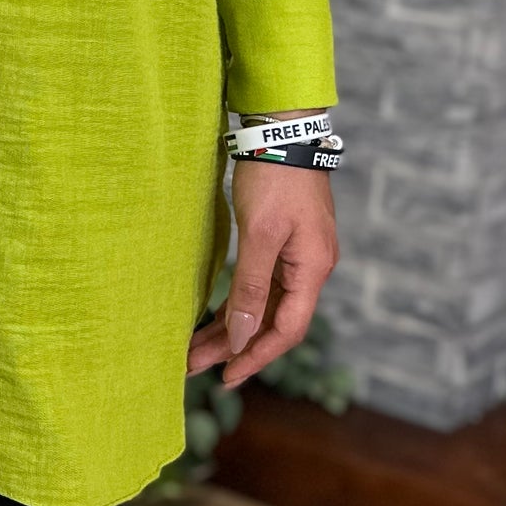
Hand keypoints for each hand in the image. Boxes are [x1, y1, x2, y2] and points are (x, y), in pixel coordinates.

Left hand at [186, 156, 338, 389]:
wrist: (282, 129)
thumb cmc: (274, 177)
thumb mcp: (259, 235)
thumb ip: (251, 287)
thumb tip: (242, 336)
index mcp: (312, 270)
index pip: (287, 330)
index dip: (256, 356)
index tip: (225, 376)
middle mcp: (309, 268)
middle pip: (272, 321)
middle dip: (234, 346)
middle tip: (193, 366)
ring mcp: (297, 256)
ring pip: (263, 305)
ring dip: (232, 327)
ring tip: (195, 349)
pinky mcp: (282, 244)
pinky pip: (261, 285)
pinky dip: (238, 303)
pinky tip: (214, 318)